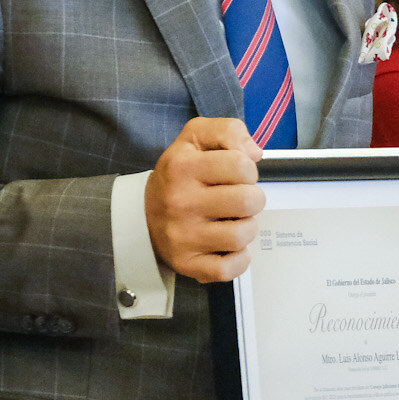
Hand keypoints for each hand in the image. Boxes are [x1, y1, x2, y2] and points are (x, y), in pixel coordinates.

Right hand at [143, 117, 263, 281]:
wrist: (143, 214)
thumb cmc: (179, 175)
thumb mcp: (195, 138)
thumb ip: (228, 131)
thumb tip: (255, 152)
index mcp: (182, 166)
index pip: (242, 164)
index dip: (247, 169)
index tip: (235, 174)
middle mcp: (180, 201)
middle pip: (248, 201)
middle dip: (252, 198)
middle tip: (237, 198)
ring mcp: (182, 236)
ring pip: (243, 234)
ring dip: (246, 227)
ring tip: (232, 220)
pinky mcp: (188, 263)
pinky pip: (230, 268)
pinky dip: (238, 258)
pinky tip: (228, 245)